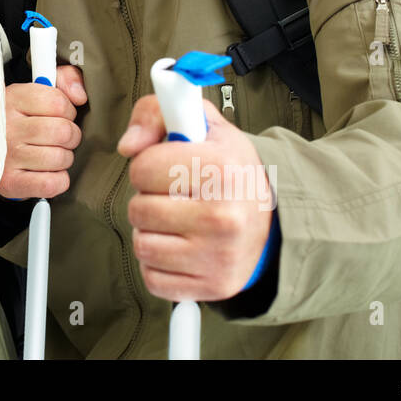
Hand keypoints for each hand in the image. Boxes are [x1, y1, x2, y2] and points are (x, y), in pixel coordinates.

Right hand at [0, 64, 86, 199]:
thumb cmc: (18, 119)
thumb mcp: (35, 90)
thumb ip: (65, 79)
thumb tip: (80, 95)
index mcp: (12, 99)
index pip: (58, 102)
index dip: (67, 110)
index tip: (58, 114)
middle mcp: (6, 127)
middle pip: (63, 132)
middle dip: (70, 135)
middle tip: (59, 136)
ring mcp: (6, 157)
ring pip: (60, 158)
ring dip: (63, 158)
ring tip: (50, 153)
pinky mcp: (9, 183)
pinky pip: (52, 184)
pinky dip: (58, 180)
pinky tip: (47, 172)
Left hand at [117, 96, 274, 301]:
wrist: (272, 219)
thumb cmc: (229, 167)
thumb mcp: (201, 124)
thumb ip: (155, 114)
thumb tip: (128, 145)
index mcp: (221, 169)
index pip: (142, 168)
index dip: (148, 164)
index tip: (169, 167)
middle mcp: (223, 216)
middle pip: (138, 209)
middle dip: (149, 199)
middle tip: (174, 195)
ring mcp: (219, 256)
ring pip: (142, 245)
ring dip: (151, 232)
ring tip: (176, 220)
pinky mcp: (213, 286)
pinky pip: (152, 278)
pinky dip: (159, 264)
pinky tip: (180, 246)